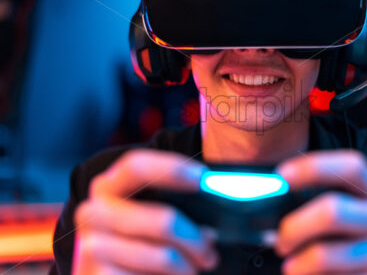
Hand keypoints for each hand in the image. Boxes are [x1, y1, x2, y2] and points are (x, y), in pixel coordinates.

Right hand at [73, 149, 218, 274]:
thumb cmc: (141, 242)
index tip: (203, 179)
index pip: (137, 166)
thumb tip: (211, 226)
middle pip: (164, 221)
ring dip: (187, 267)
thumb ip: (177, 208)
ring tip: (191, 269)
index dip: (172, 169)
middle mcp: (93, 211)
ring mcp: (91, 246)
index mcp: (108, 186)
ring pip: (164, 256)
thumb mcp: (153, 216)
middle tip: (210, 252)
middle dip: (195, 239)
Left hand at [275, 150, 366, 274]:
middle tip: (280, 243)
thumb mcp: (346, 222)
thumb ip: (318, 206)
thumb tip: (270, 196)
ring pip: (324, 254)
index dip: (315, 167)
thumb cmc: (354, 252)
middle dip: (295, 227)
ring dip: (298, 264)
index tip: (280, 175)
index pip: (352, 167)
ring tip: (292, 269)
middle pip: (333, 210)